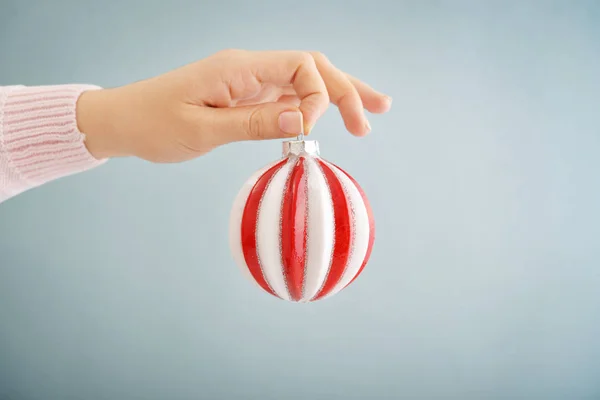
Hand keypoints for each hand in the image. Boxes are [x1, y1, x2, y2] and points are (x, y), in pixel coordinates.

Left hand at [76, 49, 391, 162]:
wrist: (124, 121)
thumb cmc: (154, 125)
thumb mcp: (202, 131)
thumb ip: (253, 123)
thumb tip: (302, 118)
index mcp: (239, 69)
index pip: (300, 65)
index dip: (318, 94)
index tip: (308, 130)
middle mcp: (248, 69)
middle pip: (311, 67)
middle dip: (345, 90)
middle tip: (375, 115)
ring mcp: (248, 82)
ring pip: (304, 81)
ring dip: (337, 95)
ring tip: (371, 112)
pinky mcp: (244, 97)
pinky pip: (286, 96)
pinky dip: (311, 107)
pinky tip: (329, 120)